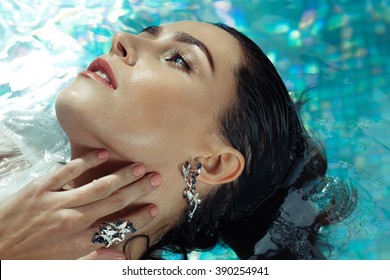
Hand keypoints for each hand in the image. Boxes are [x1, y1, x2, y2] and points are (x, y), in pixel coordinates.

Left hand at [0, 150, 159, 258]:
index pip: (117, 227)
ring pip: (96, 186)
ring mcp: (56, 202)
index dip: (138, 217)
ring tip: (138, 166)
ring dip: (120, 175)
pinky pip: (67, 171)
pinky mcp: (41, 187)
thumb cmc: (27, 260)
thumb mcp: (61, 266)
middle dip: (137, 189)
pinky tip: (102, 153)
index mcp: (78, 242)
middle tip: (155, 177)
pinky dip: (86, 162)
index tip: (154, 207)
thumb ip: (93, 260)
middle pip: (113, 202)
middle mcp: (72, 220)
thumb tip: (119, 255)